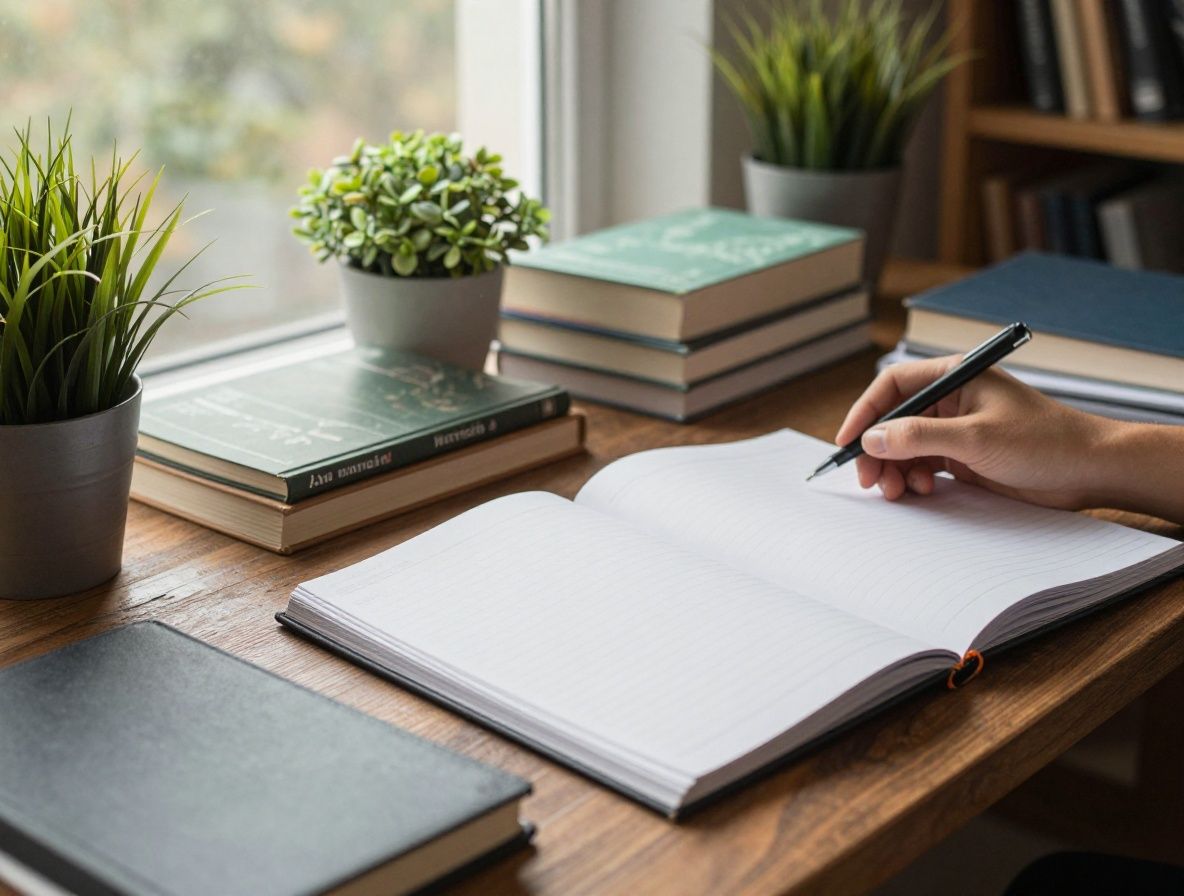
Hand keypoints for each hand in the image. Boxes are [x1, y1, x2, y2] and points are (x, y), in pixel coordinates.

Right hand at [834, 356, 1113, 508]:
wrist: (1088, 470)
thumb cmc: (1043, 441)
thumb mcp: (975, 438)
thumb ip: (919, 436)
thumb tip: (872, 439)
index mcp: (955, 376)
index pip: (893, 386)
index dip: (865, 412)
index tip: (847, 441)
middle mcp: (951, 399)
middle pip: (894, 420)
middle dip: (877, 450)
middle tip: (867, 479)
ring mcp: (956, 429)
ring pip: (905, 446)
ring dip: (893, 469)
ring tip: (896, 491)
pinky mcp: (963, 457)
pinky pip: (922, 465)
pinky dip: (913, 479)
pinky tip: (921, 492)